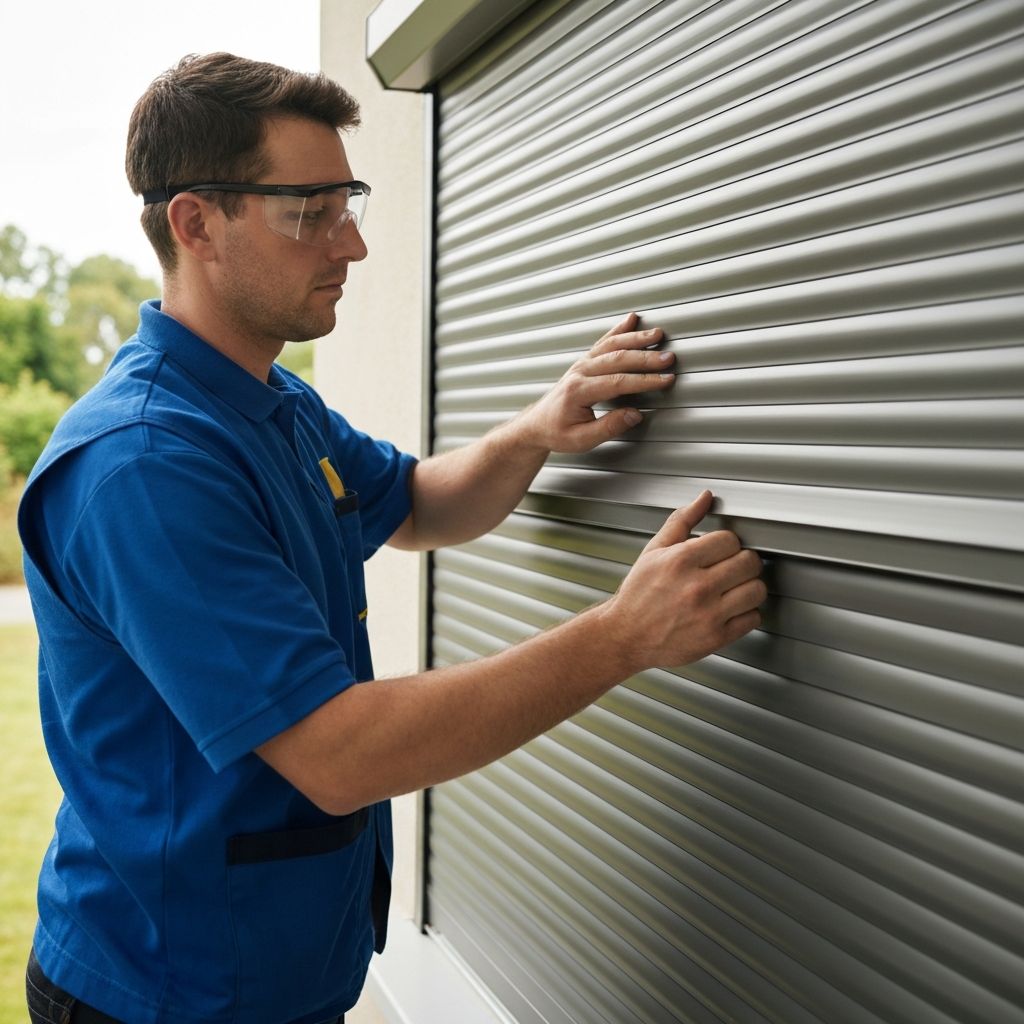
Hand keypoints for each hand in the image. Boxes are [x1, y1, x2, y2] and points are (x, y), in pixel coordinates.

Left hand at [516, 312, 674, 453]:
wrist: (537, 424)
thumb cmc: (557, 433)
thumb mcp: (581, 440)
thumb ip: (609, 428)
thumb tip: (635, 414)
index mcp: (578, 391)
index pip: (617, 382)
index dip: (644, 381)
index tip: (665, 380)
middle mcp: (579, 372)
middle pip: (617, 359)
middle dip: (646, 357)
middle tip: (668, 358)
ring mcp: (581, 364)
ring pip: (611, 345)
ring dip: (636, 338)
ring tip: (658, 334)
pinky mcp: (584, 362)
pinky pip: (603, 341)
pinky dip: (619, 329)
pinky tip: (632, 319)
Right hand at [603, 491, 765, 673]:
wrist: (626, 636)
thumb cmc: (638, 594)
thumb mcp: (654, 551)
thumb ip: (682, 522)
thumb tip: (704, 498)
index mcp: (681, 561)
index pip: (730, 540)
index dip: (726, 544)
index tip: (720, 551)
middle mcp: (697, 587)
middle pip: (749, 562)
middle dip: (742, 562)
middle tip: (731, 567)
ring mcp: (708, 614)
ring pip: (757, 590)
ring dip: (749, 587)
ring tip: (734, 588)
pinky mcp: (716, 637)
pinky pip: (753, 618)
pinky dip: (746, 613)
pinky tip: (731, 609)